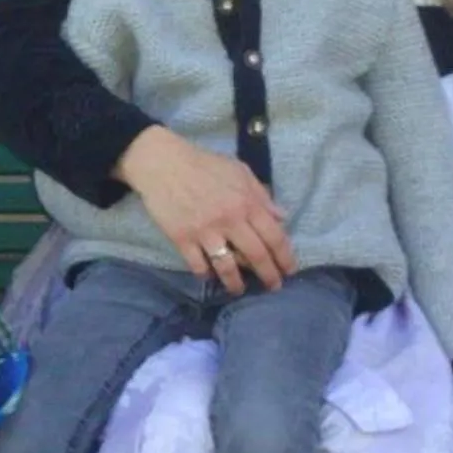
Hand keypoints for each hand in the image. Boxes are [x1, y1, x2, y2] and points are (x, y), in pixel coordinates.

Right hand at [116, 126, 293, 293]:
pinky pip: (198, 265)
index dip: (285, 257)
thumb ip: (261, 195)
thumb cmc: (204, 164)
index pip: (274, 236)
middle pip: (256, 256)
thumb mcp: (240, 171)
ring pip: (227, 267)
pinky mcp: (182, 239)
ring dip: (236, 283)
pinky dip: (205, 274)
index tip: (289, 270)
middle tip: (273, 286)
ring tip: (238, 289)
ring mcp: (205, 231)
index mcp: (247, 202)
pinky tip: (209, 276)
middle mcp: (229, 220)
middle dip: (268, 275)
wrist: (163, 163)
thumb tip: (282, 217)